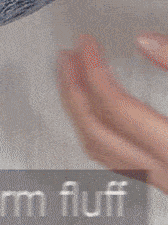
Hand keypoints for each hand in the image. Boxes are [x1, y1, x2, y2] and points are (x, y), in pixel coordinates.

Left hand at [57, 32, 167, 193]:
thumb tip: (144, 41)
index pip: (116, 106)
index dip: (94, 69)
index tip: (84, 44)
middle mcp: (165, 174)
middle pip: (96, 131)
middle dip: (74, 88)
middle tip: (66, 56)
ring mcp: (163, 183)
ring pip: (101, 150)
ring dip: (80, 109)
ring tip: (72, 76)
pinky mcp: (164, 180)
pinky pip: (114, 158)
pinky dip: (95, 128)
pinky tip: (94, 108)